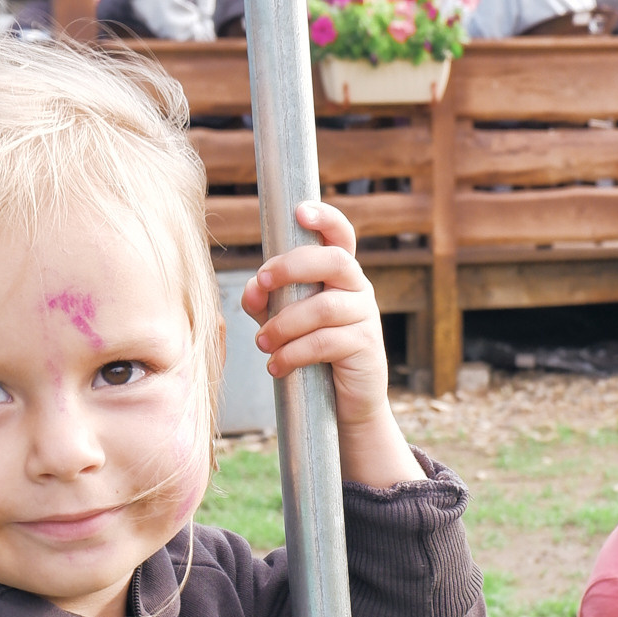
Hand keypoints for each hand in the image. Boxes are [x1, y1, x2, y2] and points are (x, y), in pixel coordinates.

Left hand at [240, 200, 421, 487]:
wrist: (345, 404)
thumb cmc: (312, 353)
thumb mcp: (283, 321)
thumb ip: (266, 299)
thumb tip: (251, 289)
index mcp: (339, 274)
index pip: (341, 235)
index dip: (325, 218)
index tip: (299, 212)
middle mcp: (357, 289)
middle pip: (333, 261)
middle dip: (291, 267)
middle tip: (261, 284)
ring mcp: (366, 317)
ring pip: (323, 307)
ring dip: (284, 325)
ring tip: (263, 344)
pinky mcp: (366, 347)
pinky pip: (325, 342)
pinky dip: (293, 354)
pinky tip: (277, 366)